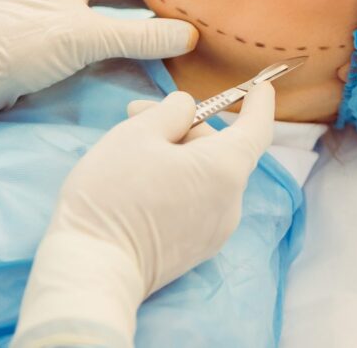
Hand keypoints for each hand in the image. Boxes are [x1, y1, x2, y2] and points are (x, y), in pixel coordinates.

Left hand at [0, 0, 197, 114]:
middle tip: (191, 30)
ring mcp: (55, 2)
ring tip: (172, 45)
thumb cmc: (24, 43)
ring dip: (135, 30)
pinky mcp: (49, 29)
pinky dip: (115, 42)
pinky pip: (93, 30)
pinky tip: (139, 58)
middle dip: (153, 12)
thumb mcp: (88, 38)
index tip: (198, 12)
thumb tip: (189, 36)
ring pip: (108, 13)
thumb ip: (141, 36)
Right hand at [13, 83, 275, 343]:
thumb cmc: (113, 194)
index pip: (257, 129)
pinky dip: (178, 182)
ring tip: (131, 149)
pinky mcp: (196, 250)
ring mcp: (215, 231)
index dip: (259, 104)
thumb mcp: (136, 133)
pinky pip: (197, 201)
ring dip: (178, 155)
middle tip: (136, 114)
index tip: (261, 87)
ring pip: (206, 176)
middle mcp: (231, 202)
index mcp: (224, 169)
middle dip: (184, 126)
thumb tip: (187, 110)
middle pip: (220, 149)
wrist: (94, 269)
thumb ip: (170, 112)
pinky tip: (140, 182)